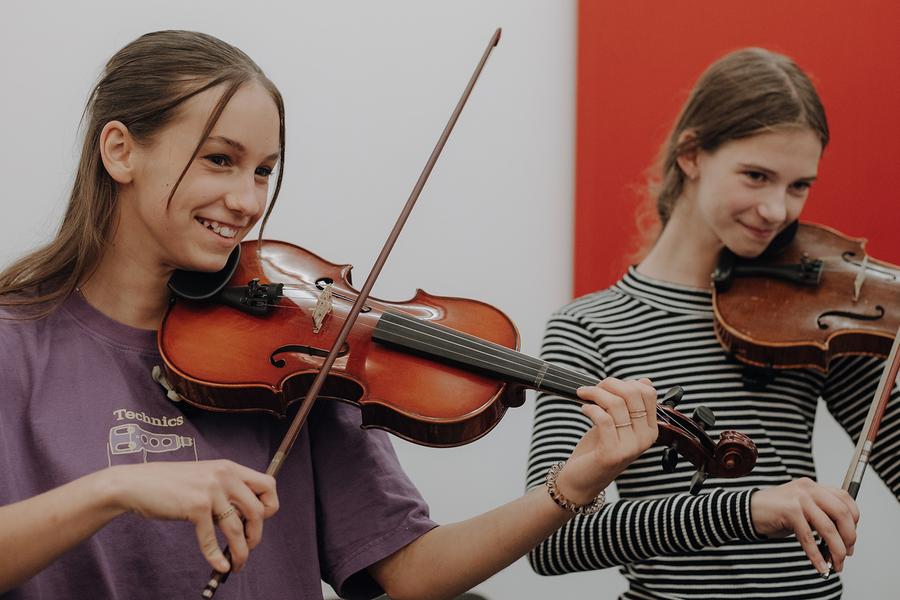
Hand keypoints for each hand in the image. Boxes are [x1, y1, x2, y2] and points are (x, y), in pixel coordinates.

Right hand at [106, 460, 278, 572]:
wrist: (136, 483)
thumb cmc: (170, 483)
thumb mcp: (206, 476)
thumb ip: (227, 488)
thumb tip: (247, 514)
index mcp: (230, 467)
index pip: (268, 484)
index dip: (270, 506)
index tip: (260, 520)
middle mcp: (225, 476)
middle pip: (258, 511)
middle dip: (256, 534)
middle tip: (249, 546)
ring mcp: (210, 491)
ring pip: (237, 529)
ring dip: (241, 551)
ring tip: (238, 564)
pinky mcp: (195, 507)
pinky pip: (212, 539)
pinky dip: (217, 557)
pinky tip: (220, 566)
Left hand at [556, 377, 657, 504]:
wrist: (582, 479)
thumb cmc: (598, 448)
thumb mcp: (617, 423)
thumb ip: (629, 405)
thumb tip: (643, 380)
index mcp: (650, 429)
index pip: (648, 393)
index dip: (625, 382)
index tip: (608, 386)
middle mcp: (644, 438)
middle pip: (633, 394)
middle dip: (609, 384)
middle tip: (591, 389)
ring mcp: (630, 447)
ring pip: (616, 404)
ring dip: (595, 394)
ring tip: (583, 395)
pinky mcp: (612, 453)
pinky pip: (604, 419)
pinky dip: (591, 409)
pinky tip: (584, 409)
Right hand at [751, 478, 858, 573]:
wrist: (746, 511)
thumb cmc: (774, 512)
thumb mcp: (802, 508)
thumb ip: (821, 515)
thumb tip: (843, 539)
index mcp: (813, 486)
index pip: (846, 498)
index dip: (854, 521)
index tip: (850, 539)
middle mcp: (808, 488)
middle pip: (842, 513)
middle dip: (849, 538)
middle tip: (846, 554)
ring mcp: (799, 498)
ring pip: (828, 528)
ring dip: (836, 551)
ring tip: (835, 564)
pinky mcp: (789, 511)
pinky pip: (809, 538)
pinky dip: (816, 555)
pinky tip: (819, 566)